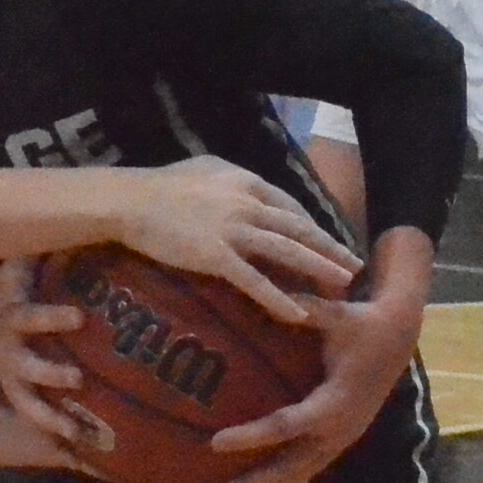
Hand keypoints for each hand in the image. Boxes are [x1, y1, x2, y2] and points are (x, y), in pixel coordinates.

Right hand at [113, 156, 362, 324]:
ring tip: (343, 284)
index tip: (329, 241)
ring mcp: (234, 230)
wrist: (129, 201)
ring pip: (287, 251)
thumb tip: (243, 186)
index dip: (313, 226)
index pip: (290, 206)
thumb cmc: (159, 186)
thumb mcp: (203, 169)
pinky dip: (279, 298)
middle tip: (354, 266)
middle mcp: (248, 204)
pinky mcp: (216, 256)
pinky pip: (254, 281)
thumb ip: (230, 180)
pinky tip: (298, 313)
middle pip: (299, 228)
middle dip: (330, 248)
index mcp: (246, 182)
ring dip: (319, 268)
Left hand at [203, 288, 420, 482]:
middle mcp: (340, 428)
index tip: (216, 443)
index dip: (251, 436)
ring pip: (302, 473)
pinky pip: (310, 467)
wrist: (399, 337)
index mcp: (336, 401)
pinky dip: (284, 480)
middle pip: (292, 465)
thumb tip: (268, 299)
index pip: (286, 425)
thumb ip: (306, 308)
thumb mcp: (336, 314)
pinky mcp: (341, 439)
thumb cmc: (361, 323)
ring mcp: (343, 438)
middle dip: (257, 482)